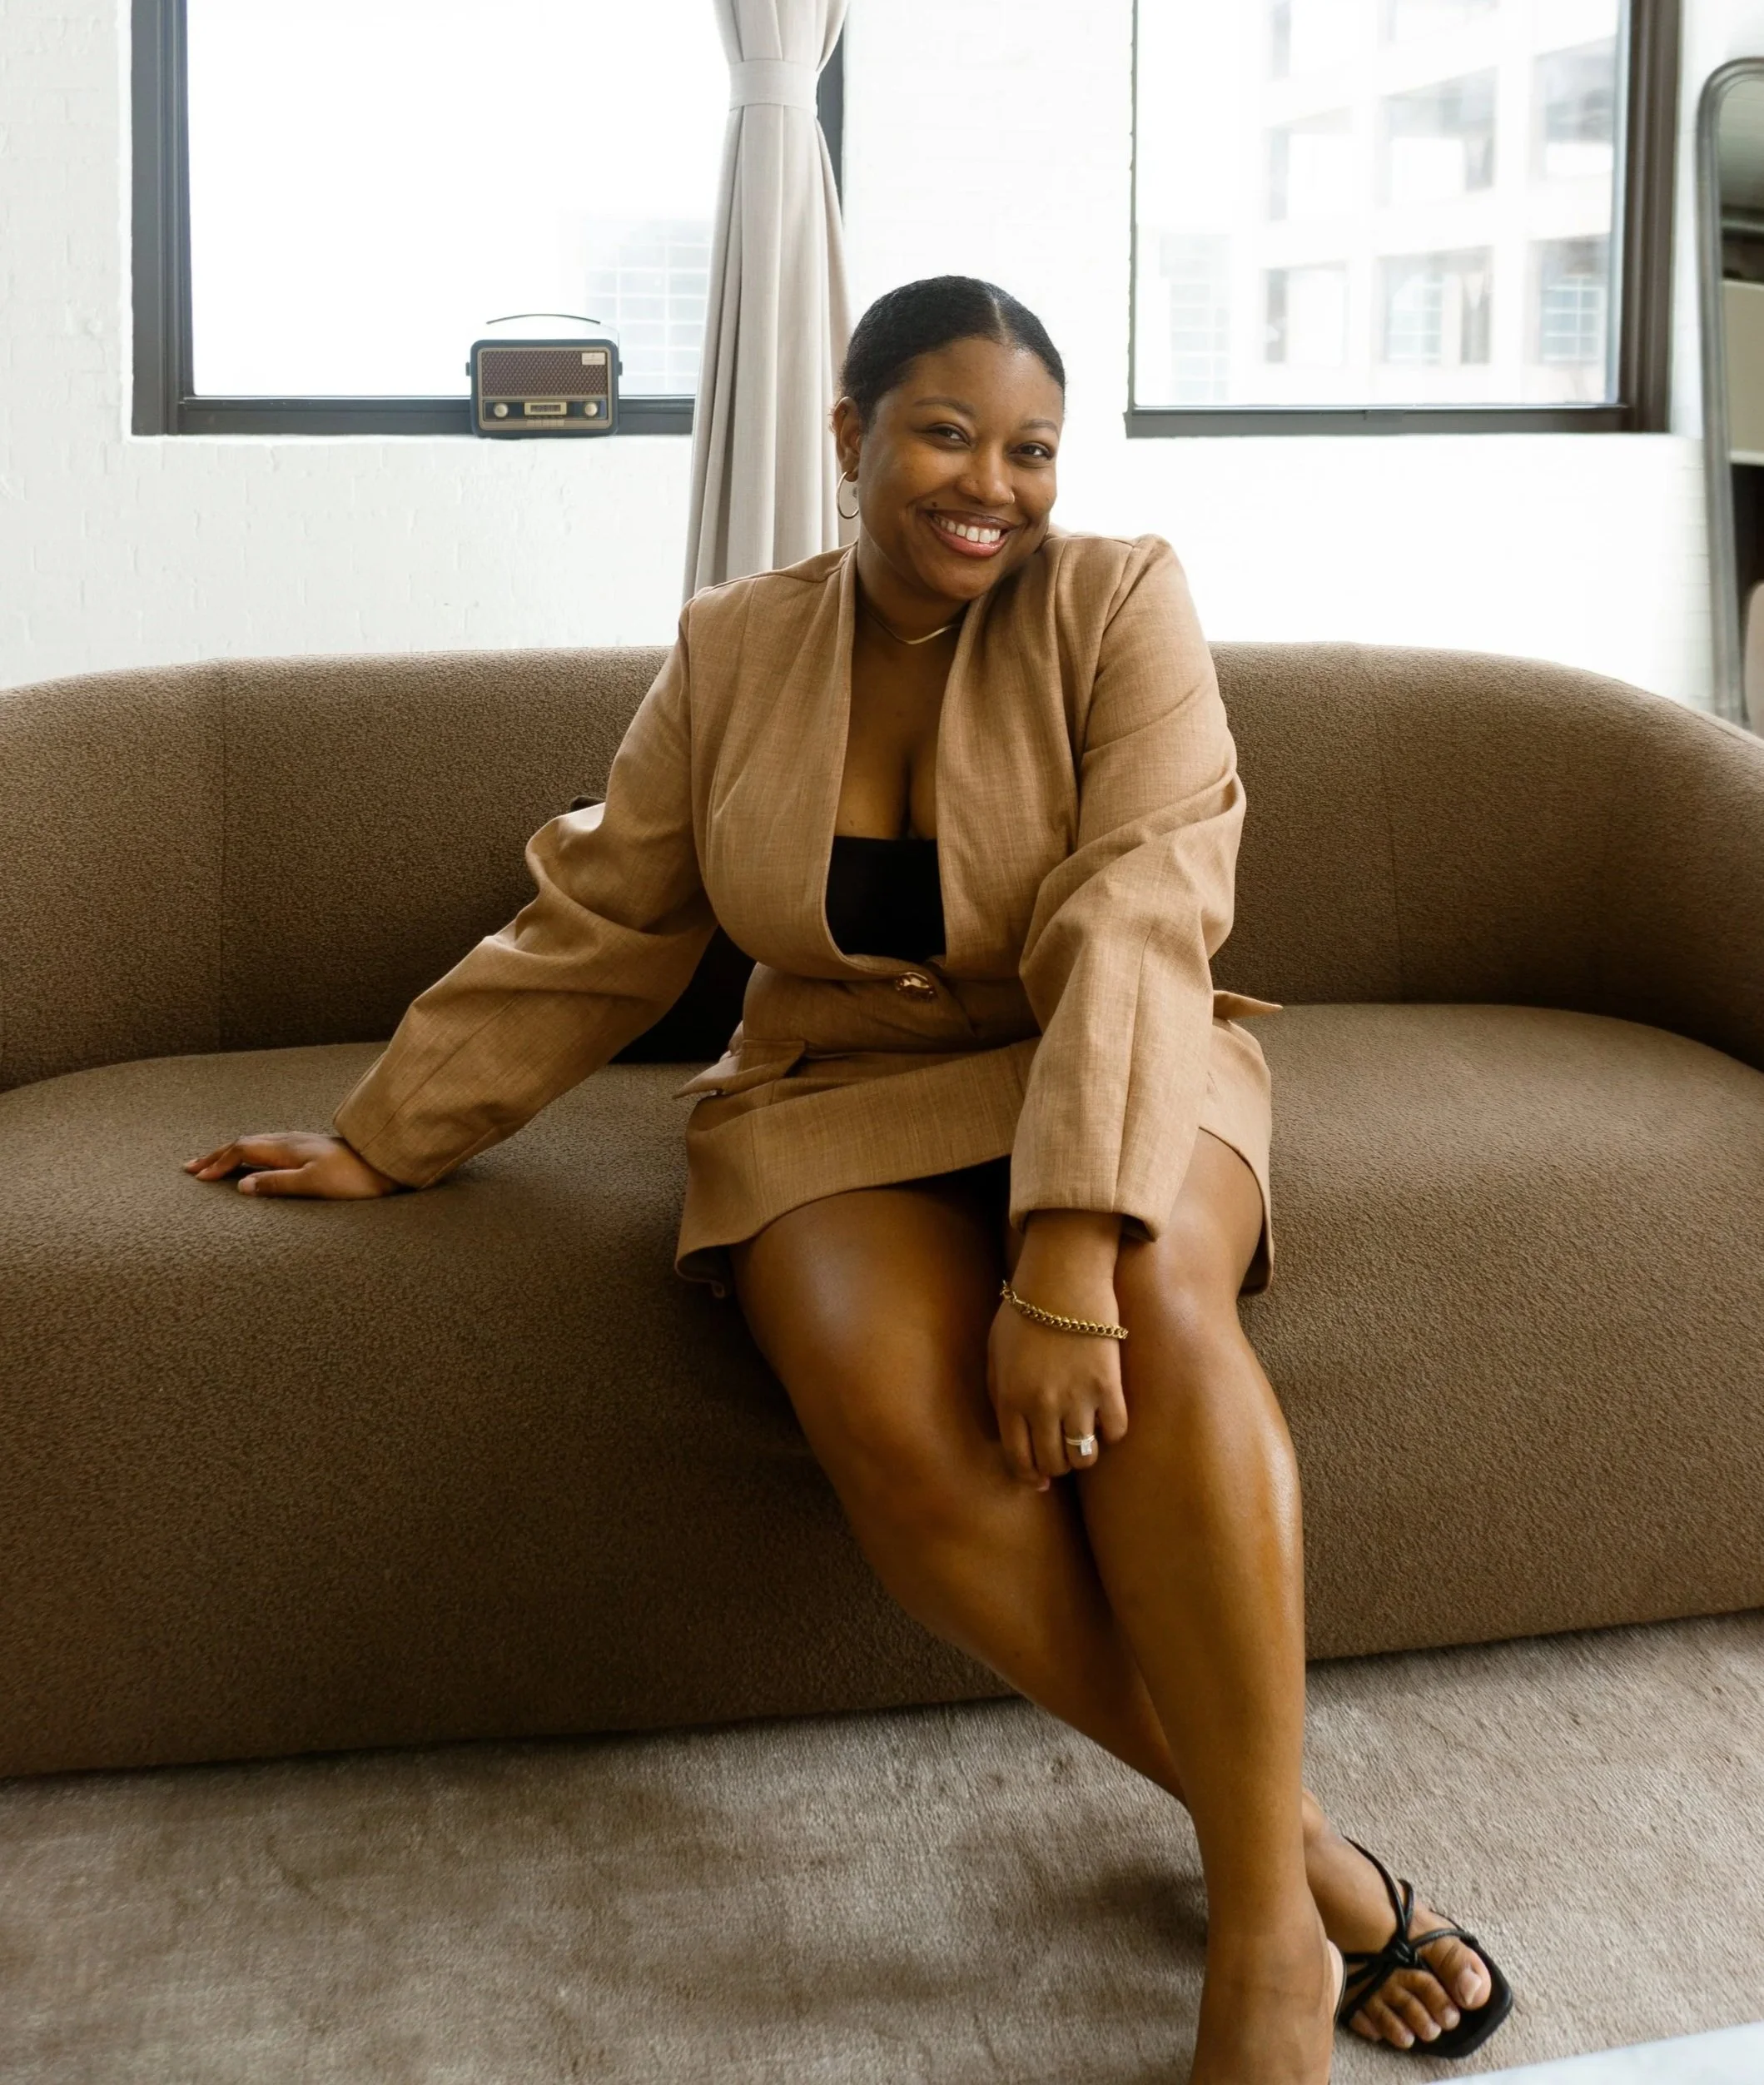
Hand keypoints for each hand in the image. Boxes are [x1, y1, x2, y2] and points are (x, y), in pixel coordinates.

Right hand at [182, 1132, 402, 1199]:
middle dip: (216, 1155)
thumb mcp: (312, 1184)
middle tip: (191, 1166)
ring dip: (232, 1153)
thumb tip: (241, 1186)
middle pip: (244, 1144)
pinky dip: (251, 1154)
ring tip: (216, 1164)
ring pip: (257, 1144)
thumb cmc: (354, 1177)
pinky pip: (270, 1148)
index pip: (241, 1150)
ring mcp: (302, 1144)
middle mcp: (291, 1142)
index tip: (197, 1177)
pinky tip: (256, 1162)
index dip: (217, 1163)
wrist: (388, 1163)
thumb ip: (276, 1184)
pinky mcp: (313, 1150)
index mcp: (286, 1148)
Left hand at [988, 1211, 1129, 1489]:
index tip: (1039, 1480)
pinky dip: (1111, 1432)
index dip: (1030, 1477)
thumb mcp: (995, 1353)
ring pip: (1084, 1456)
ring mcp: (1076, 1397)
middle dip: (1056, 1467)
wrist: (1062, 1276)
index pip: (1019, 1460)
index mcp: (1009, 1398)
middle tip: (1062, 1456)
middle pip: (1053, 1464)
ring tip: (1084, 1438)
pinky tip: (1106, 1418)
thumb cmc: (1025, 1311)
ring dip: (1083, 1454)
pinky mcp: (1109, 1385)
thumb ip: (998, 1395)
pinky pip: (1115, 1432)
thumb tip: (1012, 1438)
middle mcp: (1041, 1405)